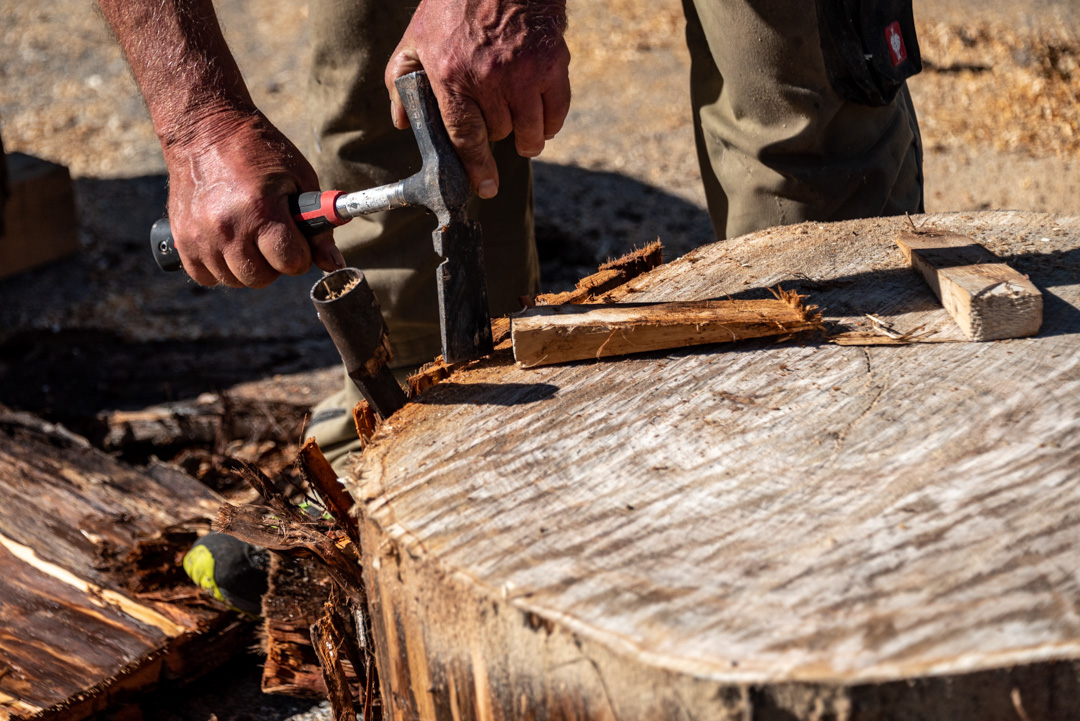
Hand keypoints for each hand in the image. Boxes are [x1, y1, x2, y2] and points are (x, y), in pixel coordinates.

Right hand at [162, 109, 345, 287]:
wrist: (204, 129)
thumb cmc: (259, 151)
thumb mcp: (300, 179)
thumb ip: (318, 226)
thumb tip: (333, 264)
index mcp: (261, 210)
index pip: (291, 263)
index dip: (300, 254)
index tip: (296, 239)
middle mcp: (228, 227)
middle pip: (262, 278)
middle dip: (274, 263)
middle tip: (272, 238)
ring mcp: (201, 235)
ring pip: (234, 280)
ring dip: (247, 266)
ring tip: (249, 236)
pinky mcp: (181, 238)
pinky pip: (205, 277)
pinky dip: (218, 268)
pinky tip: (226, 244)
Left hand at [386, 0, 570, 198]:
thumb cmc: (454, 4)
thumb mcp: (417, 37)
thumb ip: (403, 81)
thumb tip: (402, 123)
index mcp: (452, 75)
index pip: (465, 136)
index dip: (476, 168)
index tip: (485, 187)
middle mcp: (489, 77)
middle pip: (499, 134)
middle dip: (496, 136)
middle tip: (495, 126)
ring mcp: (524, 71)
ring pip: (531, 130)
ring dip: (527, 138)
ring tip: (524, 137)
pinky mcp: (552, 63)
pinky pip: (557, 111)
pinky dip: (551, 124)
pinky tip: (543, 122)